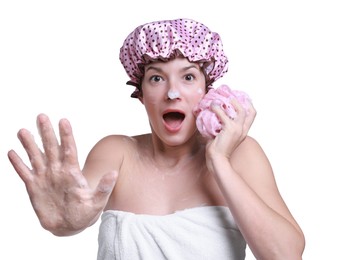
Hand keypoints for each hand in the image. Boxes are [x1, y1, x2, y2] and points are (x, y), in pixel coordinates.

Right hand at [8, 114, 116, 235]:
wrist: (69, 226)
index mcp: (72, 173)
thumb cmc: (85, 213)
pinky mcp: (34, 187)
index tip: (63, 121)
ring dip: (29, 144)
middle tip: (42, 116)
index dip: (66, 136)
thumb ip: (104, 187)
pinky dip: (18, 164)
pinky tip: (12, 152)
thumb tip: (114, 173)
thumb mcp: (97, 201)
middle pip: (51, 148)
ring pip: (36, 157)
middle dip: (46, 133)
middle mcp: (57, 171)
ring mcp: (45, 178)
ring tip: (23, 131)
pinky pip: (24, 173)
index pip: (69, 150)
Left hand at [205, 99, 255, 161]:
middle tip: (231, 96)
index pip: (251, 116)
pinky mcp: (230, 129)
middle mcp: (243, 130)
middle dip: (242, 102)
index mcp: (243, 132)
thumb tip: (211, 117)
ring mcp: (238, 129)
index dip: (248, 106)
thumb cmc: (217, 149)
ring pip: (240, 110)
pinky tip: (212, 106)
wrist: (217, 159)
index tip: (240, 99)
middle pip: (250, 112)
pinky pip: (224, 115)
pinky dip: (217, 109)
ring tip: (222, 99)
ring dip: (232, 103)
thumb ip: (220, 126)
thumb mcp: (222, 136)